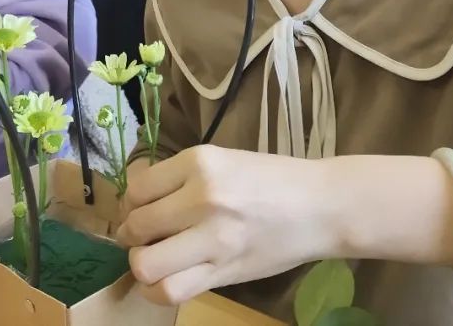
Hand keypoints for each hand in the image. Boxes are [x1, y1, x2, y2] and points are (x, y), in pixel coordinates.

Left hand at [117, 145, 341, 305]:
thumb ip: (181, 178)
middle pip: (136, 225)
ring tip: (152, 259)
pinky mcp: (225, 272)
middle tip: (144, 237)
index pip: (137, 188)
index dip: (131, 204)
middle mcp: (202, 197)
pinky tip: (164, 281)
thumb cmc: (272, 179)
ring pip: (146, 264)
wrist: (321, 206)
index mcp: (199, 162)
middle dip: (131, 235)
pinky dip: (156, 291)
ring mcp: (214, 238)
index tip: (142, 210)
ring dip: (141, 265)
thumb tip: (136, 197)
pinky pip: (171, 291)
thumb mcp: (223, 160)